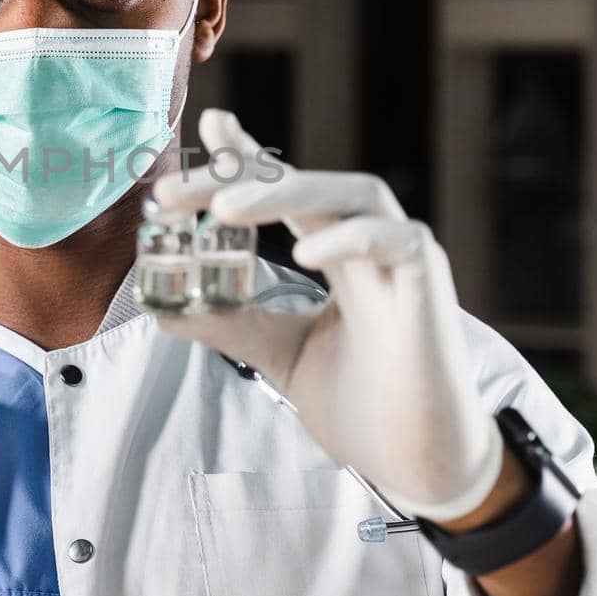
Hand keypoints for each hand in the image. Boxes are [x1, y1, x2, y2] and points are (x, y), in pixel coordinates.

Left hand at [152, 109, 502, 522]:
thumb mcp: (280, 356)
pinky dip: (351, 238)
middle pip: (306, 184)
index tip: (208, 130)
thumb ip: (234, 324)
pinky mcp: (430, 285)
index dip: (250, 158)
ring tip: (226, 208)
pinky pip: (396, 242)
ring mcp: (404, 260)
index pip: (289, 190)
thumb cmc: (364, 408)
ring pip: (353, 194)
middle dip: (240, 177)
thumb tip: (166, 307)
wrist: (420, 465)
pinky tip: (307, 252)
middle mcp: (370, 245)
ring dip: (287, 194)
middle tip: (175, 191)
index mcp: (338, 255)